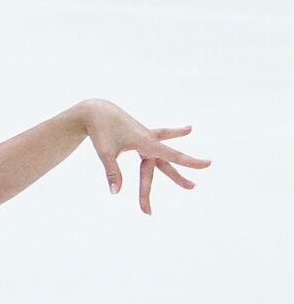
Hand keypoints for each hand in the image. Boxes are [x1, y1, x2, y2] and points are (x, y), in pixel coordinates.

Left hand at [81, 99, 210, 214]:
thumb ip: (112, 172)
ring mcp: (146, 137)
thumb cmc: (100, 131)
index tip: (208, 164)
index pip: (171, 156)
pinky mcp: (141, 135)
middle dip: (176, 177)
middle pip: (163, 164)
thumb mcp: (105, 152)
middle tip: (193, 187)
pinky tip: (189, 129)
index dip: (189, 162)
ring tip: (192, 177)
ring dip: (174, 168)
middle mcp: (149, 140)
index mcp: (145, 142)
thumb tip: (115, 193)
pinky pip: (160, 136)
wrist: (96, 111)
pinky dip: (174, 133)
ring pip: (162, 157)